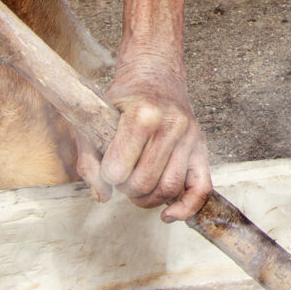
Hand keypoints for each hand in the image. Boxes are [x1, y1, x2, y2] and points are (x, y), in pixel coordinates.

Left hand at [78, 49, 211, 220]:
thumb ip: (89, 159)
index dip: (106, 175)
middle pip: (144, 183)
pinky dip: (186, 208)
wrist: (155, 75)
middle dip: (127, 189)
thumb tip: (102, 196)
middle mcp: (171, 125)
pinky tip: (168, 214)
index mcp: (142, 115)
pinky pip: (201, 188)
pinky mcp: (201, 148)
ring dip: (148, 198)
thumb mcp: (94, 120)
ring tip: (138, 188)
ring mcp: (190, 137)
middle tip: (122, 177)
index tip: (106, 166)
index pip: (118, 170)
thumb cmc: (123, 99)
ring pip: (169, 189)